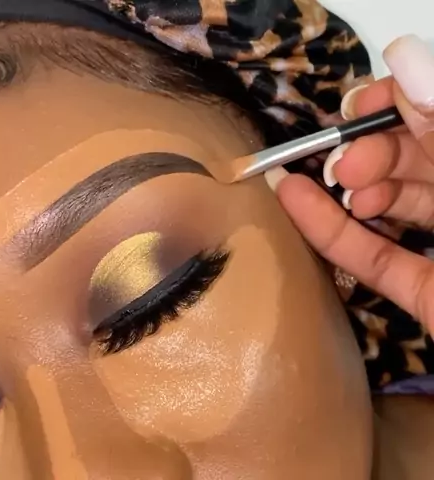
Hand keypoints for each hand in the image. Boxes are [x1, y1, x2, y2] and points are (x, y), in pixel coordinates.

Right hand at [266, 35, 433, 335]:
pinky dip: (333, 233)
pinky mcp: (428, 294)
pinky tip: (295, 203)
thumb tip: (405, 53)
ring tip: (332, 187)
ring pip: (393, 206)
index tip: (359, 108)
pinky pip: (377, 259)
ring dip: (352, 192)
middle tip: (346, 167)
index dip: (400, 101)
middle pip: (414, 157)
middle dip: (371, 153)